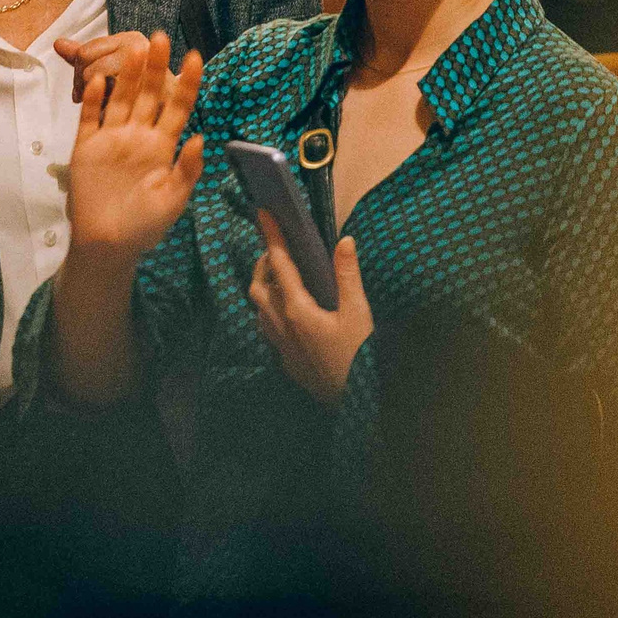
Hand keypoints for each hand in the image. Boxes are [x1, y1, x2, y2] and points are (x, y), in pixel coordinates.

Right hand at [64, 31, 202, 267]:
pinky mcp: (86, 146)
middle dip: (155, 66)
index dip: (187, 82)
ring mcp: (111, 138)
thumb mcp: (173, 200)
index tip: (195, 57)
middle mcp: (138, 136)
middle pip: (149, 94)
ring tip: (134, 48)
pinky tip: (98, 80)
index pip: (178, 106)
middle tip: (161, 37)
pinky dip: (93, 99)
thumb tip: (201, 137)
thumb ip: (187, 169)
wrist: (106, 245)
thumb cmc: (144, 226)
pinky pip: (90, 117)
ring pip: (121, 98)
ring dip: (127, 74)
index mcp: (162, 146)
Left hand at [249, 219, 373, 405]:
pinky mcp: (285, 360)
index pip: (279, 265)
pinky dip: (271, 310)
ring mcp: (280, 345)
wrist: (354, 403)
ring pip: (259, 309)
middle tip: (277, 249)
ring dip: (265, 288)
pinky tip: (288, 311)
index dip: (272, 237)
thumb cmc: (359, 357)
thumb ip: (347, 275)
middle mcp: (281, 326)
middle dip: (263, 264)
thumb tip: (344, 241)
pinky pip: (268, 328)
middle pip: (258, 286)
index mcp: (297, 310)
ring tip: (281, 277)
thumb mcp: (359, 313)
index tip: (263, 214)